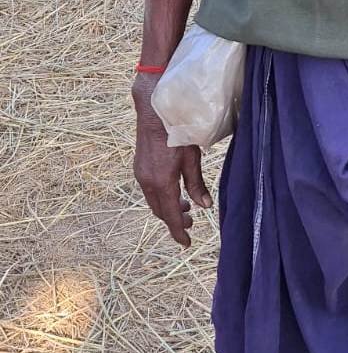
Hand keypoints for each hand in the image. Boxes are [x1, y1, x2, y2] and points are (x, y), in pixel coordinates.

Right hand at [131, 73, 212, 247]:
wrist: (154, 110)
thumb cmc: (178, 131)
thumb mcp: (192, 158)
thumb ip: (196, 184)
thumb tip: (204, 207)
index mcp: (162, 182)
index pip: (170, 215)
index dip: (178, 231)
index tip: (186, 242)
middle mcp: (147, 182)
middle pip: (160, 211)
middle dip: (174, 220)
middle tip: (190, 222)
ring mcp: (140, 174)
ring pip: (154, 201)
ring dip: (167, 208)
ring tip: (184, 208)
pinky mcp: (139, 167)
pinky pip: (149, 190)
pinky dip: (161, 196)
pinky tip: (173, 191)